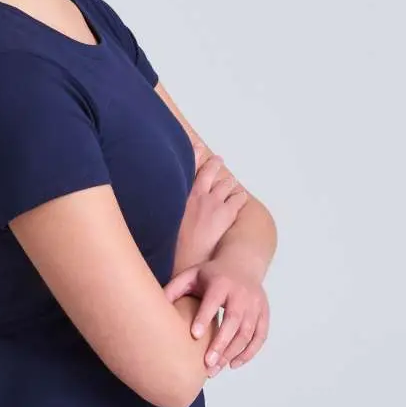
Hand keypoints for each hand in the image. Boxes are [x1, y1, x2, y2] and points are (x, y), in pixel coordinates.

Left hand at [163, 256, 268, 374]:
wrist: (242, 263)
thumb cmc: (211, 274)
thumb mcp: (191, 275)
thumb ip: (174, 288)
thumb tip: (153, 306)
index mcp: (221, 283)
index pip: (213, 301)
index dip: (205, 318)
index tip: (194, 336)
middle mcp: (241, 294)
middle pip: (234, 321)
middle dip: (221, 343)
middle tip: (206, 364)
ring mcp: (255, 304)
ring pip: (248, 332)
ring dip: (232, 353)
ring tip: (215, 369)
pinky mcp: (264, 314)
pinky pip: (260, 337)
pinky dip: (249, 352)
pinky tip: (233, 364)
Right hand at [172, 148, 248, 275]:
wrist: (186, 260)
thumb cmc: (174, 246)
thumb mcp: (165, 223)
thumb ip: (169, 210)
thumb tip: (167, 207)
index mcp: (182, 196)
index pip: (189, 168)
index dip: (195, 154)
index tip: (198, 146)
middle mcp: (198, 196)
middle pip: (210, 170)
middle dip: (215, 164)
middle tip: (218, 161)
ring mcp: (214, 203)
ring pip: (227, 183)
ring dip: (229, 184)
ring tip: (230, 185)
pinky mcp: (227, 213)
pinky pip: (239, 198)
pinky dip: (239, 197)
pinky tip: (239, 200)